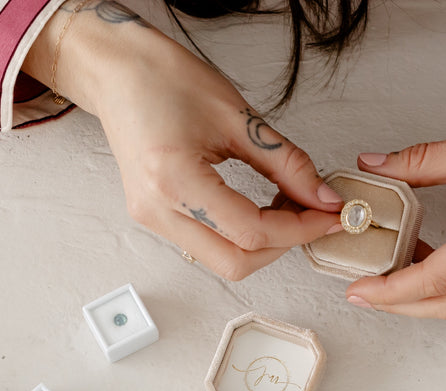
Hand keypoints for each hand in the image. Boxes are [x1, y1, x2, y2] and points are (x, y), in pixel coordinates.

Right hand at [25, 1, 342, 279]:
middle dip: (282, 246)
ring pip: (221, 260)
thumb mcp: (239, 117)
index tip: (328, 214)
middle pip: (235, 263)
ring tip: (286, 207)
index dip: (298, 229)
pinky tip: (259, 208)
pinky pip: (206, 244)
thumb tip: (322, 198)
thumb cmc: (165, 79)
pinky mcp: (154, 217)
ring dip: (262, 244)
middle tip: (311, 215)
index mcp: (174, 180)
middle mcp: (157, 210)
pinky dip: (240, 236)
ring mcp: (151, 218)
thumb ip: (286, 164)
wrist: (117, 71)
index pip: (250, 232)